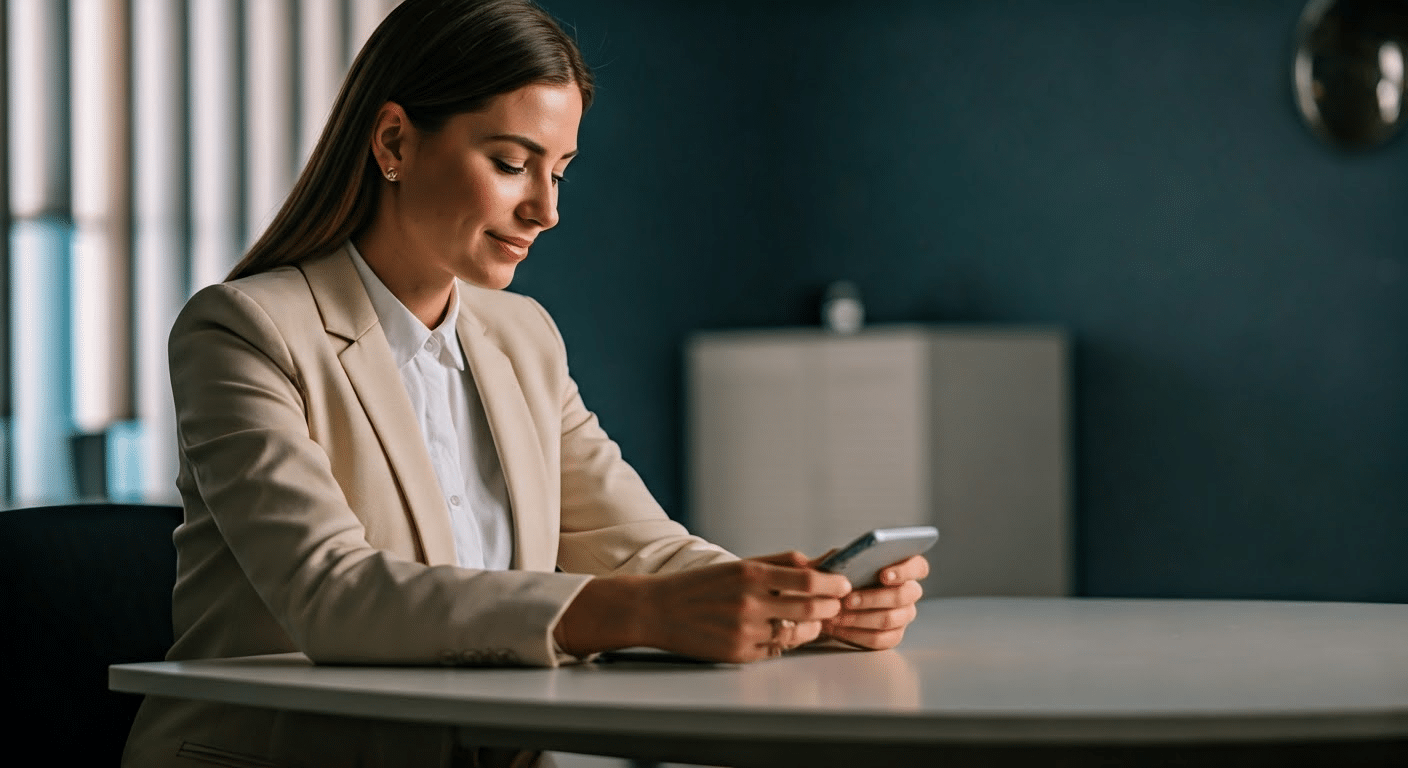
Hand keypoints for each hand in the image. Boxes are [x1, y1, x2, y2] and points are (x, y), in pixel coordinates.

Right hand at [639, 552, 851, 662]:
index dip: (834, 584)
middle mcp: (751, 603)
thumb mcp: (739, 565)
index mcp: (752, 574)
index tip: (844, 585)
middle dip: (830, 607)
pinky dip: (784, 642)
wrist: (658, 609)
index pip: (810, 580)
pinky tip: (778, 633)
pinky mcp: (739, 655)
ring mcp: (745, 632)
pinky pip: (777, 651)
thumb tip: (818, 564)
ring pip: (797, 633)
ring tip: (811, 621)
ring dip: (811, 628)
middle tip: (835, 605)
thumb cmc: (703, 585)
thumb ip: (780, 563)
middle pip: (811, 608)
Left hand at [817, 554, 927, 649]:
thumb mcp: (832, 565)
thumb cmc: (833, 578)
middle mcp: (908, 592)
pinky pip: (882, 639)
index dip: (905, 570)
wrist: (822, 603)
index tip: (883, 574)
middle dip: (874, 597)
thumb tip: (836, 560)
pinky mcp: (892, 636)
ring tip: (837, 614)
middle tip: (848, 600)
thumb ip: (839, 559)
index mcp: (902, 567)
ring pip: (891, 618)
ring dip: (862, 617)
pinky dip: (858, 634)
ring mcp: (903, 615)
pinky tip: (839, 628)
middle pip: (905, 595)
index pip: (918, 566)